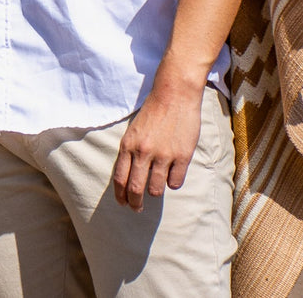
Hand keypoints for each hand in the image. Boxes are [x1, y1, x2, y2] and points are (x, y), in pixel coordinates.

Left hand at [110, 87, 202, 211]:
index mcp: (128, 145)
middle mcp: (143, 152)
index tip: (123, 203)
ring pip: (156, 189)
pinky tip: (173, 175)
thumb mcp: (134, 130)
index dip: (120, 195)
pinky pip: (175, 182)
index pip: (120, 179)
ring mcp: (163, 155)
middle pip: (136, 189)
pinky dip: (173, 182)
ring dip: (155, 192)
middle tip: (137, 208)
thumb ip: (131, 151)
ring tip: (156, 188)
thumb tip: (129, 176)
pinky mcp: (182, 156)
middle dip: (135, 203)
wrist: (174, 94)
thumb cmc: (153, 110)